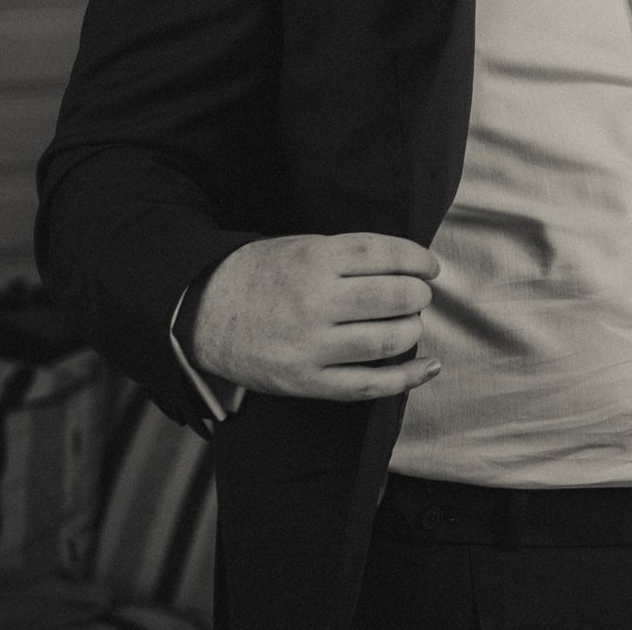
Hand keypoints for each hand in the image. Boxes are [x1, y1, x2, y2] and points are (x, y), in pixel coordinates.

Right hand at [179, 233, 442, 401]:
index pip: (385, 255)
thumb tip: (413, 267)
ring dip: (412, 330)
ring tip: (407, 323)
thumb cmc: (263, 276)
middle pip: (394, 297)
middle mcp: (313, 302)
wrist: (201, 313)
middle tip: (416, 295)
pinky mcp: (305, 381)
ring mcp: (309, 346)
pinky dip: (407, 378)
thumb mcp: (303, 247)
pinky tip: (428, 366)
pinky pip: (369, 385)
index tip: (429, 267)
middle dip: (418, 296)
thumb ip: (352, 256)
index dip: (418, 260)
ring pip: (388, 341)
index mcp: (314, 260)